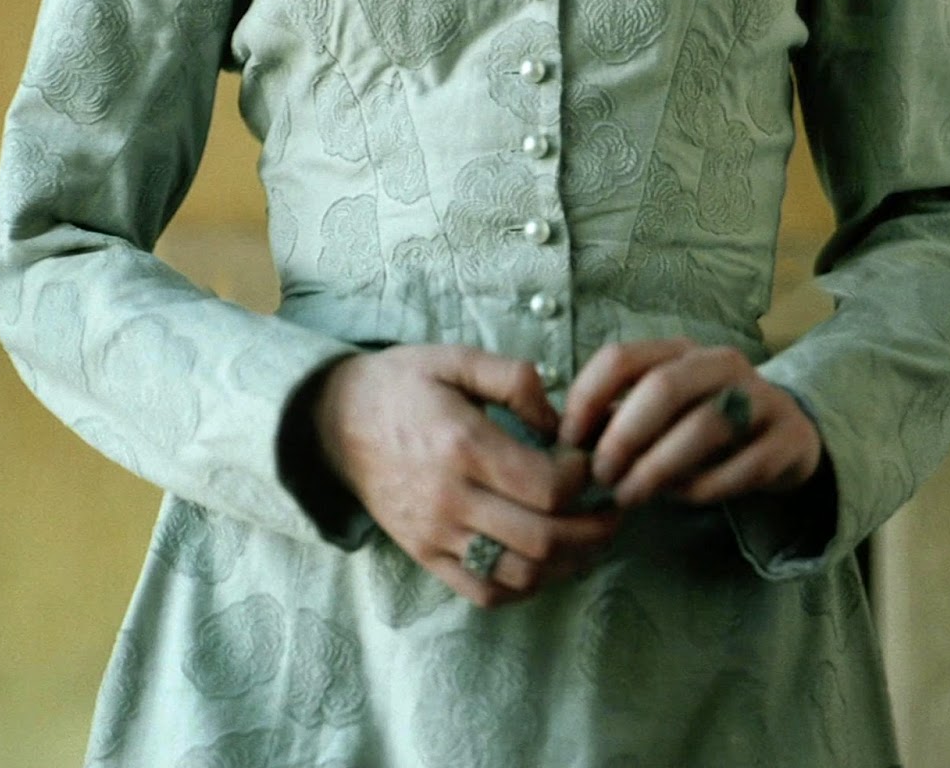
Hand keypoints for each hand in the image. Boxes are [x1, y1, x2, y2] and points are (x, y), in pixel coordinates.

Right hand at [312, 345, 620, 607]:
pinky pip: (484, 591)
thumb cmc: (402, 384)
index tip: (592, 462)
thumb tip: (559, 420)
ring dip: (568, 564)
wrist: (335, 420)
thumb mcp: (455, 359)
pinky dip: (525, 587)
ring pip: (519, 574)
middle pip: (542, 539)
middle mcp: (450, 498)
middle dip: (593, 530)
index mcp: (462, 444)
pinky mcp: (425, 555)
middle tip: (614, 510)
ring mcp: (436, 534)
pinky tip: (548, 564)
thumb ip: (514, 378)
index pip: (546, 486)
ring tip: (592, 540)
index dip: (584, 481)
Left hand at [559, 338, 821, 508]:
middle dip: (624, 434)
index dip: (587, 398)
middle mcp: (721, 364)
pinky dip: (702, 487)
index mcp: (679, 350)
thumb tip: (560, 442)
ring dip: (658, 467)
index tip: (567, 440)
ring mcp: (760, 399)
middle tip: (601, 475)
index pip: (622, 358)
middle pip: (664, 386)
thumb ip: (616, 417)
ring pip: (704, 426)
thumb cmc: (701, 424)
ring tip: (630, 495)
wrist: (787, 435)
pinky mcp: (787, 441)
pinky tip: (679, 499)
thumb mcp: (659, 410)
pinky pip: (741, 467)